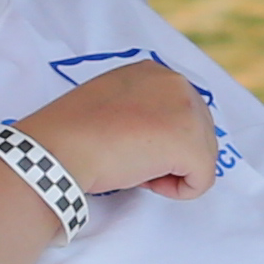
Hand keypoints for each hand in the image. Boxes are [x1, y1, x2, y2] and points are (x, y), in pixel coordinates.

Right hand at [21, 58, 218, 202]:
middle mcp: (177, 84)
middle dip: (169, 154)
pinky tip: (145, 181)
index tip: (127, 143)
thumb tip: (161, 134)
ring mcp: (188, 112)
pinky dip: (177, 191)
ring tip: (134, 166)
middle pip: (199, 133)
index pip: (181, 113)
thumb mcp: (112, 101)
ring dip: (171, 171)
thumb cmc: (73, 132)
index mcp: (155, 72)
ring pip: (203, 157)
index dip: (158, 138)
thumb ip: (142, 106)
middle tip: (130, 158)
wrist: (59, 148)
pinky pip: (202, 181)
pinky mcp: (191, 146)